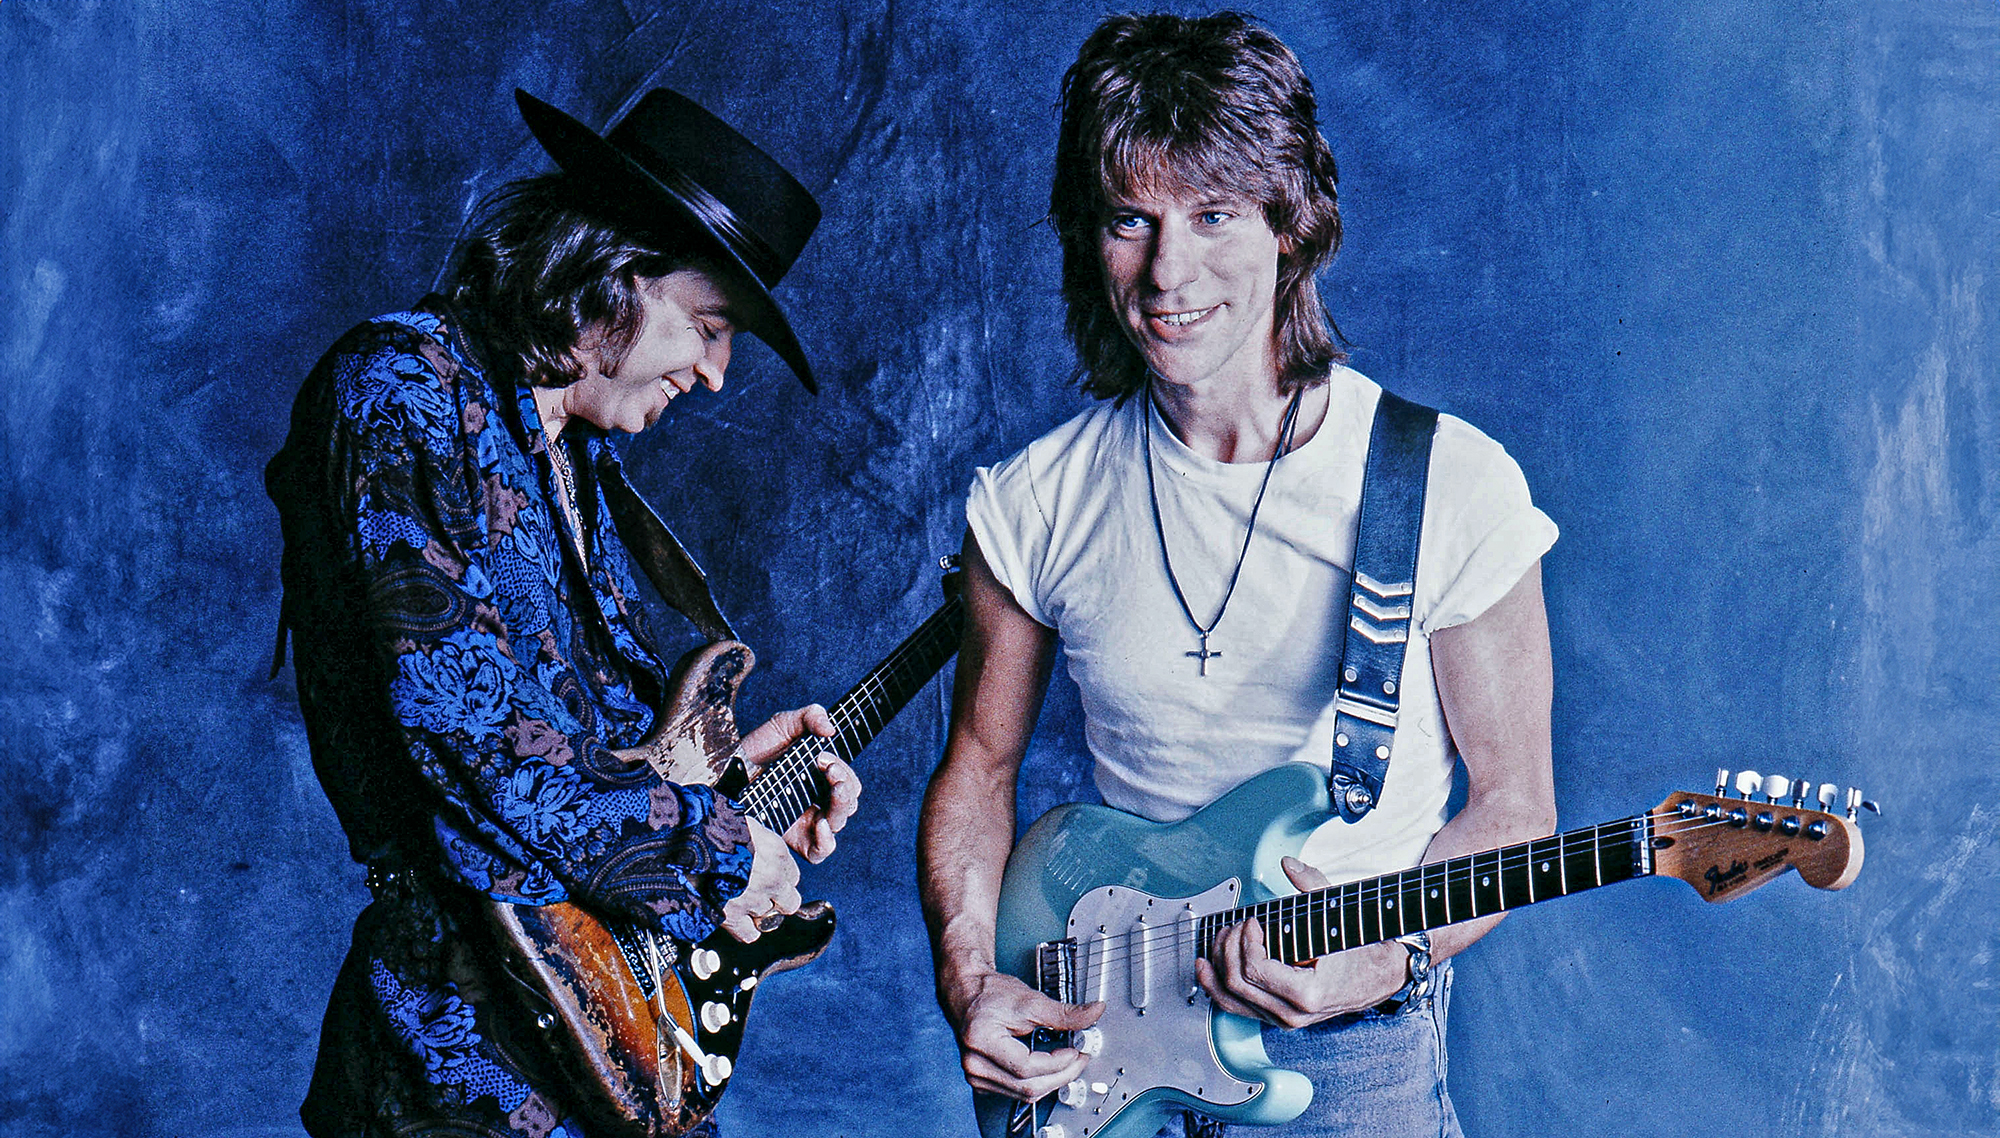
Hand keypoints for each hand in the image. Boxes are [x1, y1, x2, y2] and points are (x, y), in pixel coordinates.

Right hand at [718, 819, 799, 942]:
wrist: (684, 842)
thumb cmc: (710, 827)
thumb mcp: (743, 823)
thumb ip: (756, 839)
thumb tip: (753, 843)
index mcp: (775, 852)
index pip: (793, 876)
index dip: (780, 878)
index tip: (771, 877)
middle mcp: (770, 879)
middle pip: (789, 902)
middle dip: (776, 900)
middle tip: (760, 894)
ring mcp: (752, 900)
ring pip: (769, 919)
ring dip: (757, 913)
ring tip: (742, 903)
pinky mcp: (731, 916)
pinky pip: (749, 934)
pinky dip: (745, 929)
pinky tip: (737, 920)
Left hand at [737, 703, 861, 862]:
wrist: (725, 770)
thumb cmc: (755, 749)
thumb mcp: (783, 724)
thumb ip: (810, 716)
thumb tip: (830, 728)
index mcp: (821, 778)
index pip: (848, 782)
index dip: (844, 771)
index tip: (825, 758)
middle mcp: (817, 801)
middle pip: (848, 803)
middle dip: (845, 786)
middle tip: (829, 770)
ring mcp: (806, 822)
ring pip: (838, 824)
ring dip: (842, 806)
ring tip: (833, 791)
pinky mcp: (792, 839)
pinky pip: (819, 851)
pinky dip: (826, 840)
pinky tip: (821, 824)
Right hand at [944, 970, 1103, 1101]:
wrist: (968, 992)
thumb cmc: (990, 993)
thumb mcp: (1030, 1000)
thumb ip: (1064, 1013)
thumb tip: (1093, 1013)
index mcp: (981, 1040)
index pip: (1026, 1067)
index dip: (1057, 1063)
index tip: (1076, 1051)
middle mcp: (974, 1064)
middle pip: (1027, 1087)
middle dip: (1061, 1075)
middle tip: (1079, 1059)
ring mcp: (976, 1076)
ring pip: (1024, 1094)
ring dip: (1052, 1081)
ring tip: (1067, 1061)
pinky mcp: (982, 1081)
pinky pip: (1017, 1091)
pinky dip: (1038, 1082)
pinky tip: (1049, 1068)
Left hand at [1196, 857, 1409, 1027]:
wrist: (1375, 978)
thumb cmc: (1358, 949)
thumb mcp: (1338, 913)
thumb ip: (1313, 886)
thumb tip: (1288, 865)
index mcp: (1308, 993)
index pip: (1256, 970)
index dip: (1246, 941)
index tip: (1253, 921)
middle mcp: (1292, 1013)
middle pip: (1237, 983)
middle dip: (1229, 947)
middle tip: (1237, 924)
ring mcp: (1282, 1019)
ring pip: (1230, 998)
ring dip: (1217, 964)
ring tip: (1219, 938)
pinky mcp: (1274, 1017)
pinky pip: (1235, 1007)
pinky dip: (1215, 985)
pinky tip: (1205, 966)